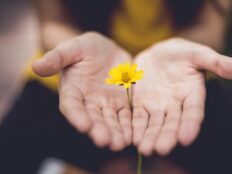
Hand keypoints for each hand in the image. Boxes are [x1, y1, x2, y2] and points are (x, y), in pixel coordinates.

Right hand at [32, 32, 132, 150]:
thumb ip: (57, 57)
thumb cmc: (85, 48)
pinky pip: (126, 116)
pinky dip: (129, 126)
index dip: (77, 116)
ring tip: (120, 143)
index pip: (72, 105)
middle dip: (99, 130)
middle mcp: (88, 102)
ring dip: (115, 133)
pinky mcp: (122, 103)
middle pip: (93, 118)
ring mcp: (106, 104)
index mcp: (72, 90)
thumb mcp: (72, 48)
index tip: (84, 125)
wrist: (106, 50)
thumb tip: (36, 66)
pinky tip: (133, 135)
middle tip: (105, 141)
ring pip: (110, 121)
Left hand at [132, 38, 231, 155]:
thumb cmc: (181, 53)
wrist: (158, 53)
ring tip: (145, 149)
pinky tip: (132, 138)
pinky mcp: (141, 104)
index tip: (186, 138)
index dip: (190, 124)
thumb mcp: (198, 53)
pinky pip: (138, 117)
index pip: (193, 112)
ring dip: (150, 136)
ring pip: (154, 124)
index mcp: (192, 94)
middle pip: (172, 123)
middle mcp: (176, 105)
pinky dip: (135, 127)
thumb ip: (218, 62)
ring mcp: (157, 106)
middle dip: (167, 136)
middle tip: (161, 149)